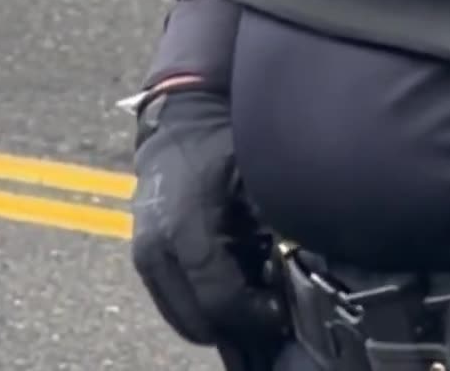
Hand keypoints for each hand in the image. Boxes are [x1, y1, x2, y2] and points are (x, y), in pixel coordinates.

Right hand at [126, 85, 285, 354]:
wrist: (178, 125)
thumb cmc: (222, 147)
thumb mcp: (258, 179)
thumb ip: (279, 225)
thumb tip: (305, 269)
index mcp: (182, 229)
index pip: (219, 302)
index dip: (258, 317)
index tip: (284, 310)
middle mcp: (155, 250)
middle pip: (200, 324)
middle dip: (240, 325)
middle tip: (272, 306)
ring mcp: (145, 257)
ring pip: (186, 321)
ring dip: (223, 318)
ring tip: (254, 293)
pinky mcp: (144, 261)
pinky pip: (177, 305)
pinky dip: (206, 305)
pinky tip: (234, 281)